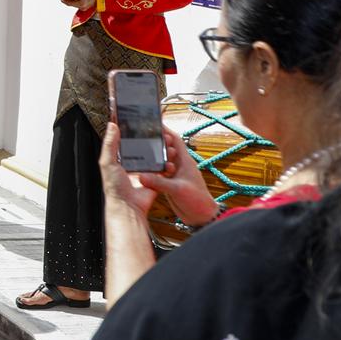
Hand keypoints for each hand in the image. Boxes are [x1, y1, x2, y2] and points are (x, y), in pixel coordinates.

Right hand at [102, 123, 216, 224]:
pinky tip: (141, 168)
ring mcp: (174, 175)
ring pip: (161, 161)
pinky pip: (158, 173)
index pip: (175, 140)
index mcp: (185, 162)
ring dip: (152, 156)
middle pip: (166, 148)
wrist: (201, 217)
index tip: (154, 122)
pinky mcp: (169, 184)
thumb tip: (141, 176)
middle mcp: (179, 166)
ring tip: (139, 150)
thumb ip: (159, 182)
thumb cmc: (197, 200)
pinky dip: (151, 169)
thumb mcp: (177, 189)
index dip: (166, 130)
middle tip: (142, 134)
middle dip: (156, 141)